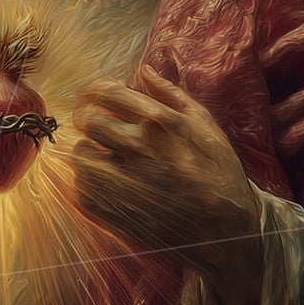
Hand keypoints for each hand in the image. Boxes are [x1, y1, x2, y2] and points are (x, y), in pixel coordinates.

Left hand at [65, 69, 263, 304]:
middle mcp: (133, 147)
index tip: (98, 98)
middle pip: (85, 119)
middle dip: (89, 118)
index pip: (104, 92)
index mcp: (156, 122)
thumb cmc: (219, 175)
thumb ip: (170, 94)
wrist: (223, 233)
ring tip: (110, 160)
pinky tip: (114, 186)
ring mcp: (117, 179)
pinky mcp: (105, 208)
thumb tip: (143, 71)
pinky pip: (81, 185)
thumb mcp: (205, 126)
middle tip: (99, 126)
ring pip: (80, 152)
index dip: (95, 92)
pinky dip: (92, 182)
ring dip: (92, 152)